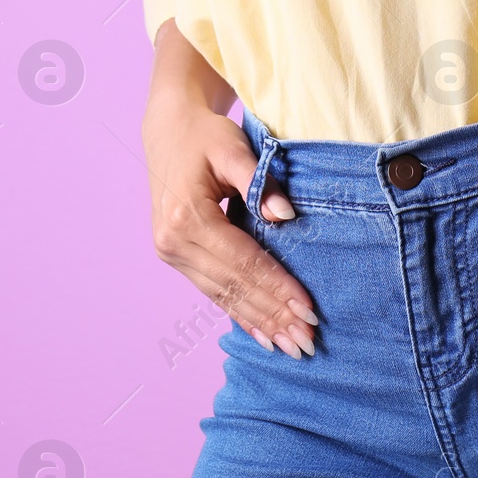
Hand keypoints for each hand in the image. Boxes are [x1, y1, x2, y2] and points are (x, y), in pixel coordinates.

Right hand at [142, 20, 318, 357]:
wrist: (167, 130)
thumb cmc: (204, 135)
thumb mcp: (232, 148)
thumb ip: (259, 181)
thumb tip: (286, 216)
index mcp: (187, 217)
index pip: (243, 261)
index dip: (277, 287)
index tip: (310, 310)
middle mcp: (173, 242)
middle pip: (233, 287)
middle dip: (273, 316)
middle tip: (308, 342)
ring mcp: (171, 253)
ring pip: (223, 296)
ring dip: (260, 323)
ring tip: (292, 347)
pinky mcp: (176, 257)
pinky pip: (213, 293)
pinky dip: (240, 315)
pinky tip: (263, 336)